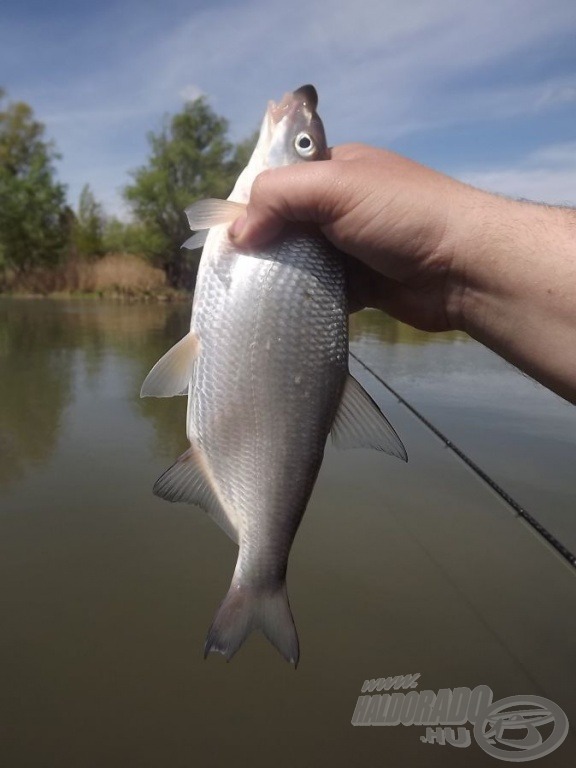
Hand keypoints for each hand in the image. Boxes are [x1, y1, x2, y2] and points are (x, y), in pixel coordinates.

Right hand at [230, 144, 477, 331]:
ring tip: (251, 297)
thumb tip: (237, 234)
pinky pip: (321, 292)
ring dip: (281, 278)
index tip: (226, 237)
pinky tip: (284, 313)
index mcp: (335, 169)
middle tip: (234, 275)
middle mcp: (342, 206)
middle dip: (263, 246)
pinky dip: (305, 301)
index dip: (251, 205)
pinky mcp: (362, 285)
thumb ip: (278, 197)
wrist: (462, 268)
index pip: (280, 181)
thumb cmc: (400, 214)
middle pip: (286, 225)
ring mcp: (352, 247)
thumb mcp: (334, 186)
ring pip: (301, 262)